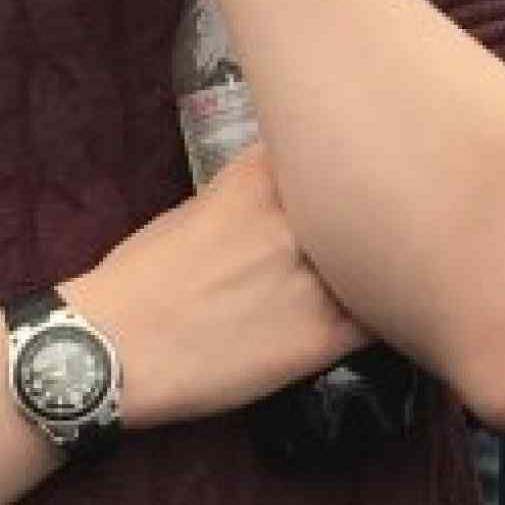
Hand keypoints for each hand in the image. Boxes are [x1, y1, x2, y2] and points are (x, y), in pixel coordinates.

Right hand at [66, 148, 369, 430]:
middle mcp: (299, 219)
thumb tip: (290, 201)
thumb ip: (253, 196)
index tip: (364, 182)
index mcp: (264, 179)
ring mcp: (316, 277)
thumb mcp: (196, 209)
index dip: (357, 171)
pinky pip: (381, 320)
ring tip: (392, 277)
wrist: (111, 349)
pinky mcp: (323, 336)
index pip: (340, 155)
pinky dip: (388, 315)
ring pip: (384, 262)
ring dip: (389, 267)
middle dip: (379, 218)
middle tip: (389, 233)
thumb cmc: (140, 280)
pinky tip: (386, 318)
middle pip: (374, 203)